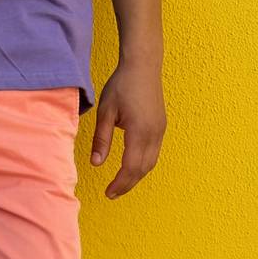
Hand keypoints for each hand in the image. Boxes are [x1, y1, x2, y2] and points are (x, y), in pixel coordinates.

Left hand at [89, 60, 165, 199]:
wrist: (143, 65)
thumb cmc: (122, 85)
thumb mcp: (106, 111)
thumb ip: (102, 138)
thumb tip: (96, 163)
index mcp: (139, 131)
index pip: (131, 167)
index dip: (120, 183)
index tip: (108, 192)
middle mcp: (154, 133)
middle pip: (143, 169)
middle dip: (128, 184)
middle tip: (112, 193)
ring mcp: (160, 130)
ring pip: (151, 162)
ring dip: (137, 175)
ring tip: (121, 183)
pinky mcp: (161, 125)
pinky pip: (154, 152)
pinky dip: (143, 164)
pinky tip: (131, 165)